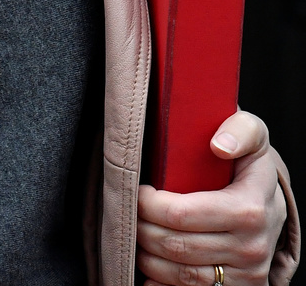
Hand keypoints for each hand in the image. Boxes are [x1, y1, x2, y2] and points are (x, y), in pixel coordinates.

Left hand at [136, 111, 286, 284]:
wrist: (272, 202)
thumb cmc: (250, 164)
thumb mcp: (252, 134)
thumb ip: (240, 130)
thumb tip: (219, 145)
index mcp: (248, 209)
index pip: (181, 214)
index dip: (149, 205)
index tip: (138, 190)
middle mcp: (250, 248)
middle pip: (176, 246)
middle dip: (142, 229)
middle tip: (128, 213)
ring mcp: (247, 274)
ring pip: (181, 275)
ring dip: (148, 258)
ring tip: (137, 235)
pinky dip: (164, 284)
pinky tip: (150, 270)